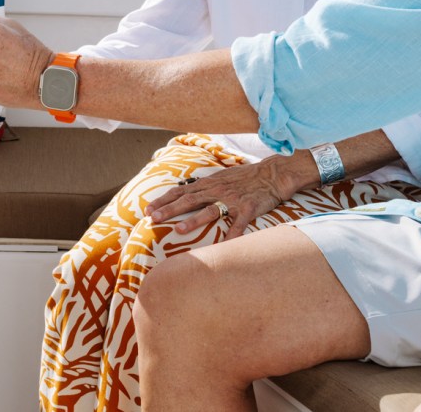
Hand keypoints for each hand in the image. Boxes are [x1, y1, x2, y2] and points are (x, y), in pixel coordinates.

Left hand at [144, 153, 310, 235]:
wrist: (272, 174)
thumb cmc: (245, 178)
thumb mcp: (221, 177)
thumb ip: (204, 186)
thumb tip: (185, 192)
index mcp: (209, 183)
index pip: (180, 191)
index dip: (163, 200)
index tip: (147, 210)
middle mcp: (217, 190)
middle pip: (189, 200)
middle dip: (169, 210)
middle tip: (152, 219)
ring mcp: (232, 200)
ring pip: (210, 210)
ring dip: (193, 220)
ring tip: (178, 229)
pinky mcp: (248, 208)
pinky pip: (239, 224)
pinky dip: (231, 236)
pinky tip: (224, 247)